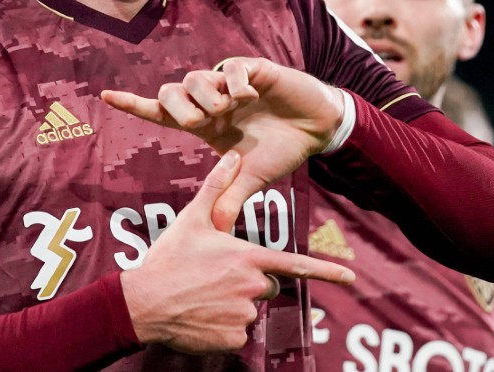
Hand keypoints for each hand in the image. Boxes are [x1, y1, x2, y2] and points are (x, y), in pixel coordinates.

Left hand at [102, 57, 345, 229]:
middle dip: (179, 107)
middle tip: (200, 124)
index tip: (105, 97)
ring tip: (228, 110)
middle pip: (171, 91)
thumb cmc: (281, 150)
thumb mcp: (251, 179)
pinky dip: (235, 83)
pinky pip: (230, 68)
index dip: (133, 105)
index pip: (161, 113)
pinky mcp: (253, 70)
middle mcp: (211, 101)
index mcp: (205, 124)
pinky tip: (250, 96)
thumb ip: (228, 198)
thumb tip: (213, 231)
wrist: (317, 129)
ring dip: (206, 97)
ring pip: (196, 77)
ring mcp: (230, 83)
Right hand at [121, 151, 353, 352]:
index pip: (296, 265)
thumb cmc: (169, 259)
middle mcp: (252, 287)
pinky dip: (221, 326)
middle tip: (213, 277)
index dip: (326, 271)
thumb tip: (233, 155)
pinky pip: (235, 332)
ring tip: (200, 296)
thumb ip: (217, 187)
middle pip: (265, 285)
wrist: (143, 303)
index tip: (350, 278)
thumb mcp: (192, 220)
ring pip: (248, 309)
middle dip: (247, 282)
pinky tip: (200, 316)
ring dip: (231, 304)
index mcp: (248, 258)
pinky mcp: (232, 339)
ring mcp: (244, 315)